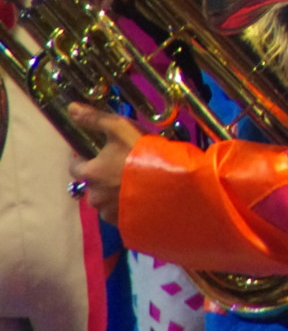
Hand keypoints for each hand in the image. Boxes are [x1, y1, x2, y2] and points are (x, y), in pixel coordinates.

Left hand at [66, 103, 140, 225]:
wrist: (172, 180)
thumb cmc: (143, 152)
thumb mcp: (120, 127)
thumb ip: (95, 119)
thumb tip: (71, 108)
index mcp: (90, 173)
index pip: (75, 167)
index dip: (83, 158)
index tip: (96, 152)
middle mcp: (95, 195)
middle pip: (91, 185)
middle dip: (101, 177)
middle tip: (121, 166)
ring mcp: (109, 211)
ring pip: (104, 201)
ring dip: (112, 193)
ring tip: (132, 183)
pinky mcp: (123, 223)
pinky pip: (118, 214)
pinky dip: (124, 207)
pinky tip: (139, 197)